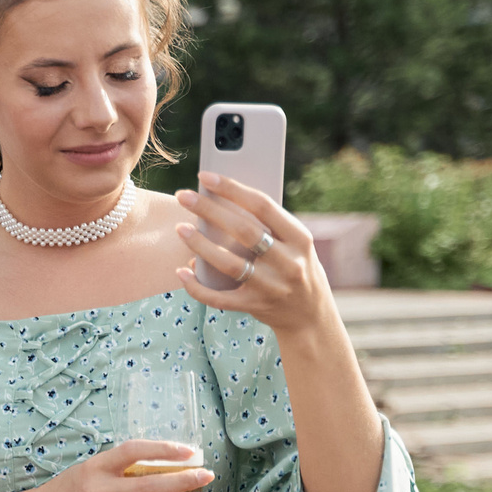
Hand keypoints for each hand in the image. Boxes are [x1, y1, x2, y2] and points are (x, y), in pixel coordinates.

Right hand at [29, 439, 214, 491]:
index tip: (188, 451)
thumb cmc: (71, 489)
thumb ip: (121, 465)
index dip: (163, 450)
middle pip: (148, 487)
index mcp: (94, 468)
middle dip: (183, 480)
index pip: (133, 452)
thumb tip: (168, 461)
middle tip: (206, 475)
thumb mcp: (90, 467)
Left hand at [175, 173, 331, 333]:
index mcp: (299, 238)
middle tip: (183, 196)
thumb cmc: (294, 267)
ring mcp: (272, 286)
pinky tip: (181, 272)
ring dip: (201, 245)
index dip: (232, 189)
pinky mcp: (255, 306)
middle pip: (243, 231)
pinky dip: (197, 286)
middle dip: (210, 211)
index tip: (205, 176)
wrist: (311, 314)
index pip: (263, 206)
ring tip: (180, 228)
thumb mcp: (293, 244)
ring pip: (230, 264)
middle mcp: (289, 262)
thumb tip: (218, 204)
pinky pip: (219, 298)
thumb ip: (266, 226)